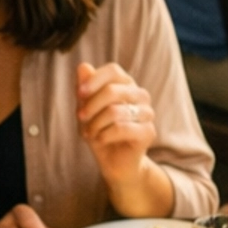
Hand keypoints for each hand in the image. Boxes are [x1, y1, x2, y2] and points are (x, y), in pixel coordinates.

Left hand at [78, 61, 156, 193]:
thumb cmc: (100, 130)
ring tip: (89, 133)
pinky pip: (121, 128)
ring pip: (115, 111)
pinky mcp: (148, 132)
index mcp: (127, 84)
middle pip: (113, 90)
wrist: (113, 161)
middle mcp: (140, 95)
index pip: (114, 70)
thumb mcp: (86, 108)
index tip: (79, 93)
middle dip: (91, 106)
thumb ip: (85, 88)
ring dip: (95, 123)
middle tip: (80, 118)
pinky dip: (104, 135)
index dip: (95, 80)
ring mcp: (147, 113)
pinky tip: (100, 139)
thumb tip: (83, 66)